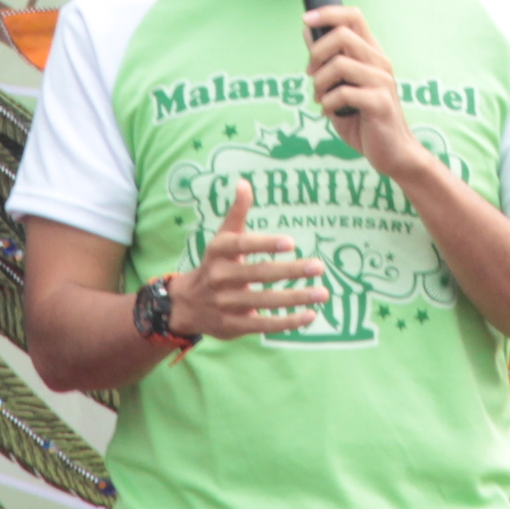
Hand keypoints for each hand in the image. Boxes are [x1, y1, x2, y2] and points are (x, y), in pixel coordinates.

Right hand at [176, 184, 326, 339]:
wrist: (185, 305)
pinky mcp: (233, 325)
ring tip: (324, 293)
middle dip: (290, 271)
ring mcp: (225, 303)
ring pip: (265, 300)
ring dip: (296, 298)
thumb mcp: (221, 238)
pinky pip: (263, 324)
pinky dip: (287, 322)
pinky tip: (310, 316)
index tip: (291, 242)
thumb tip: (244, 182)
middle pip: (259, 274)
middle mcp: (219, 277)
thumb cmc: (214, 264)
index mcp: (218, 252)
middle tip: (319, 266)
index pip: (241, 246)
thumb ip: (236, 212)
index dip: (265, 244)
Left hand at [305, 6, 422, 181]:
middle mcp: (380, 62)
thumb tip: (308, 32)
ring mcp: (382, 81)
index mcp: (371, 54)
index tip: (306, 19)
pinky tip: (329, 112)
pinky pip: (344, 92)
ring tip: (320, 98)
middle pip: (342, 35)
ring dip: (320, 83)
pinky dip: (328, 103)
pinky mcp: (379, 102)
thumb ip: (327, 61)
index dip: (328, 13)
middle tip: (311, 74)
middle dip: (316, 53)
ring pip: (339, 64)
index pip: (353, 16)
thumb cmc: (364, 119)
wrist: (393, 153)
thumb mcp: (341, 86)